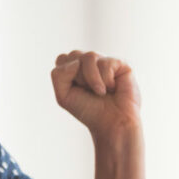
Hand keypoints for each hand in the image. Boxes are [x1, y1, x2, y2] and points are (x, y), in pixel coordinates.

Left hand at [51, 51, 145, 178]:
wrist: (112, 124)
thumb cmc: (89, 111)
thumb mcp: (63, 95)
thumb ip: (58, 75)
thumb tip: (77, 61)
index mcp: (75, 68)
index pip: (62, 59)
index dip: (66, 76)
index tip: (76, 91)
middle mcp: (90, 62)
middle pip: (73, 55)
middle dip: (78, 77)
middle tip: (88, 91)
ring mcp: (105, 61)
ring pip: (89, 56)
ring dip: (92, 79)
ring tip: (101, 92)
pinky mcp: (120, 63)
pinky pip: (105, 63)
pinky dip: (106, 80)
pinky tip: (112, 88)